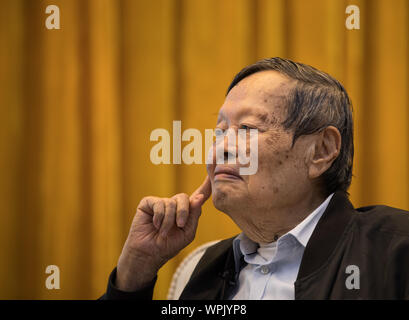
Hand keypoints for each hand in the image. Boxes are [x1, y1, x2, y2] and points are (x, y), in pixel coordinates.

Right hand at [115, 176, 211, 290]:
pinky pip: (158, 204)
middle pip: (184, 197)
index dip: (206, 185)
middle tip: (180, 225)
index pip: (198, 195)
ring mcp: (161, 202)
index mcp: (186, 211)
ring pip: (171, 202)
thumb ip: (194, 215)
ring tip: (164, 232)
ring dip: (169, 220)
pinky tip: (155, 225)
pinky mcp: (148, 203)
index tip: (213, 173)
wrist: (149, 253)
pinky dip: (159, 217)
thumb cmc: (168, 245)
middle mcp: (174, 204)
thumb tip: (199, 197)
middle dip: (183, 212)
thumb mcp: (187, 233)